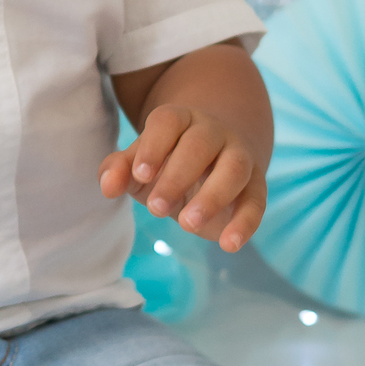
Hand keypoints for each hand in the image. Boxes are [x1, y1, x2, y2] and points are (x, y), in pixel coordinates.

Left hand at [98, 104, 266, 253]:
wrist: (212, 162)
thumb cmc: (166, 163)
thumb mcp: (139, 166)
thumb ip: (119, 170)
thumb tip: (107, 186)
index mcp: (179, 120)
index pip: (168, 121)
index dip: (154, 146)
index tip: (140, 175)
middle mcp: (212, 132)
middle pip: (201, 143)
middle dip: (178, 176)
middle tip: (156, 208)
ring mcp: (238, 156)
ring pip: (234, 168)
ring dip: (213, 196)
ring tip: (188, 225)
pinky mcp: (255, 186)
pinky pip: (257, 200)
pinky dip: (246, 223)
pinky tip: (228, 245)